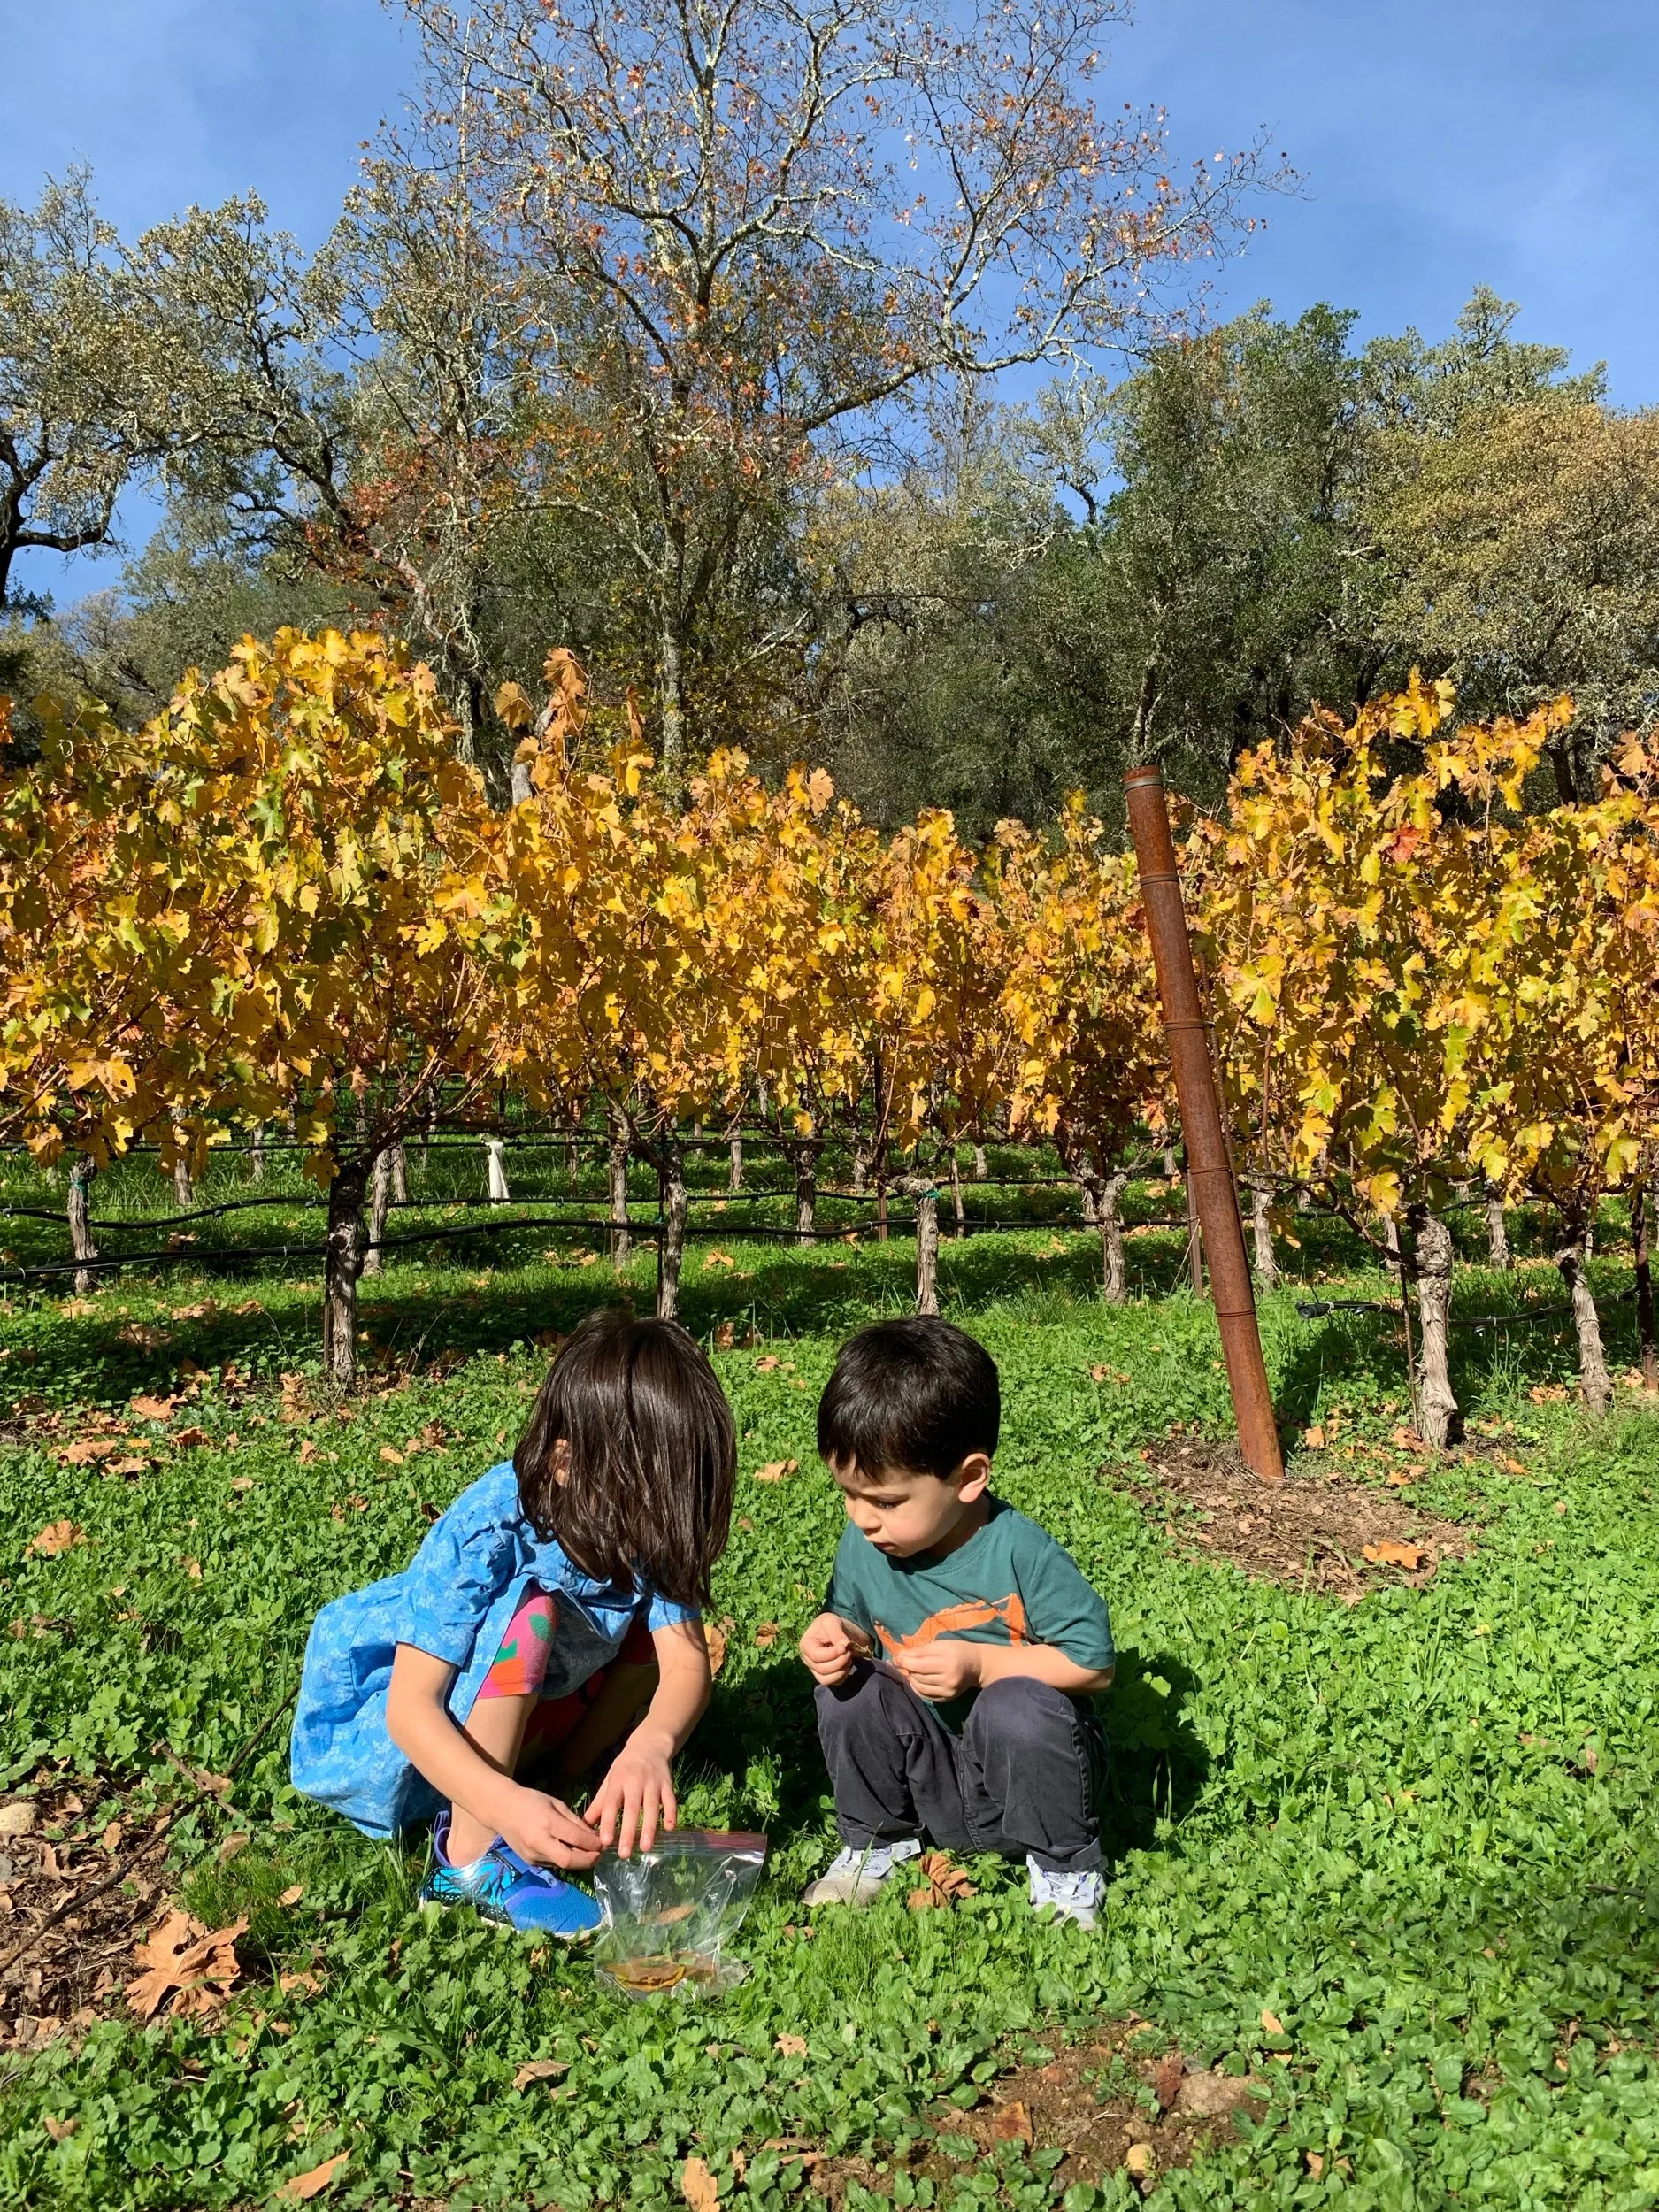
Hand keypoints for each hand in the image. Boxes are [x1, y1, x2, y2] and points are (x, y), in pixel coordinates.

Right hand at [496, 1785, 602, 1869]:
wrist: (501, 1810)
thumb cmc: (531, 1801)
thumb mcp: (556, 1804)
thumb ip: (574, 1821)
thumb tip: (593, 1835)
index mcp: (548, 1823)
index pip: (576, 1839)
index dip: (594, 1843)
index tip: (605, 1843)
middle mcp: (540, 1842)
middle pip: (569, 1860)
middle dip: (589, 1860)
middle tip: (600, 1854)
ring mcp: (533, 1855)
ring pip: (562, 1865)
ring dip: (578, 1862)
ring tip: (590, 1854)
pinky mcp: (529, 1862)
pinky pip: (553, 1864)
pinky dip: (565, 1860)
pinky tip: (572, 1853)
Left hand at [584, 1728, 677, 1857]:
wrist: (650, 1744)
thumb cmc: (625, 1767)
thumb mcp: (610, 1780)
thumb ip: (599, 1804)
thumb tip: (585, 1827)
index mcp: (617, 1781)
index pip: (611, 1803)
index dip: (608, 1822)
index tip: (605, 1842)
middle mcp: (635, 1782)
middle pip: (631, 1808)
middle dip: (628, 1831)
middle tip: (624, 1854)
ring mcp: (653, 1782)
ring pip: (651, 1806)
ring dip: (649, 1827)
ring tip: (646, 1848)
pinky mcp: (668, 1783)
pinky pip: (670, 1799)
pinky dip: (671, 1813)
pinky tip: (670, 1829)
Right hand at [800, 1612, 858, 1686]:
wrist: (841, 1631)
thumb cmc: (832, 1624)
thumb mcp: (832, 1621)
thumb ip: (836, 1632)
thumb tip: (844, 1647)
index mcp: (806, 1645)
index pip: (816, 1656)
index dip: (832, 1654)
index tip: (844, 1647)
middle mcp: (808, 1660)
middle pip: (822, 1669)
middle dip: (839, 1662)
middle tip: (849, 1651)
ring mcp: (816, 1670)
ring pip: (826, 1679)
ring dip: (841, 1670)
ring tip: (848, 1658)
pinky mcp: (826, 1676)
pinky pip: (834, 1682)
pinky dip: (843, 1675)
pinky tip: (847, 1664)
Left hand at [894, 1640, 982, 1702]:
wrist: (977, 1666)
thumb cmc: (957, 1650)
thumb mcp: (940, 1645)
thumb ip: (919, 1651)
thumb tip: (898, 1657)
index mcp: (947, 1663)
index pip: (918, 1665)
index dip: (903, 1661)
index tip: (895, 1658)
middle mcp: (948, 1680)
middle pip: (917, 1677)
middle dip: (908, 1669)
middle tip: (906, 1662)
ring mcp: (948, 1692)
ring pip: (919, 1688)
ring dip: (911, 1679)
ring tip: (913, 1671)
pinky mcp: (947, 1699)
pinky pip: (925, 1696)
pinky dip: (917, 1688)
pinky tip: (918, 1680)